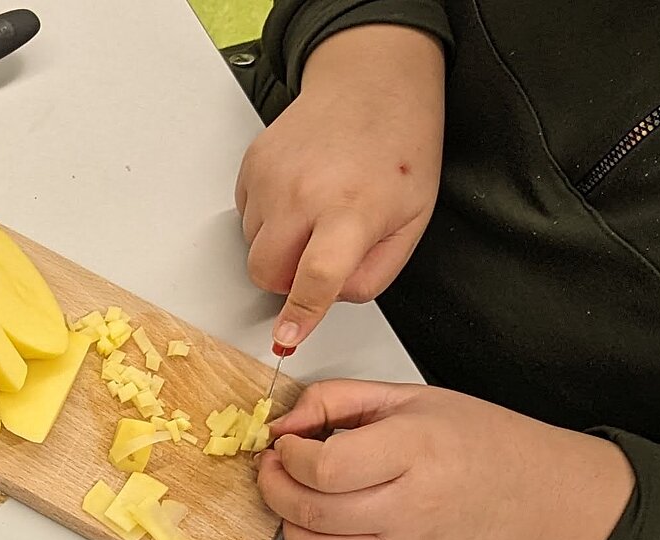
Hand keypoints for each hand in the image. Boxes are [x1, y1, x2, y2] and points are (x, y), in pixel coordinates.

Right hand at [234, 24, 444, 349]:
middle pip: (266, 271)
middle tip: (318, 254)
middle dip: (285, 279)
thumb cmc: (399, 147)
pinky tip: (300, 192)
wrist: (372, 84)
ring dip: (279, 245)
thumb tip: (333, 299)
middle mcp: (304, 193)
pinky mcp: (252, 166)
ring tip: (315, 210)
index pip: (316, 276)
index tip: (288, 335)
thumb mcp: (413, 219)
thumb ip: (376, 271)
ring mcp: (272, 177)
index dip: (300, 314)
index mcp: (353, 209)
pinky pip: (246, 218)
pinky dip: (269, 218)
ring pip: (253, 247)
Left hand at [259, 380, 634, 539]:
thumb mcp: (407, 397)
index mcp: (416, 451)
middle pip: (314, 510)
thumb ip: (335, 400)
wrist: (531, 490)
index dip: (288, 455)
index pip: (326, 467)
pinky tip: (327, 529)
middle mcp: (413, 505)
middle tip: (275, 468)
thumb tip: (282, 422)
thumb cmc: (474, 439)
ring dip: (290, 526)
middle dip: (275, 487)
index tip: (286, 443)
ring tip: (295, 499)